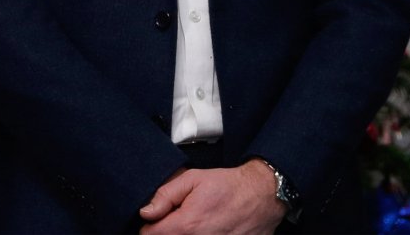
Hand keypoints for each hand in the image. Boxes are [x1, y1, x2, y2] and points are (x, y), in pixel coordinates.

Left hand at [140, 162, 284, 234]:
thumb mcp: (192, 179)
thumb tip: (146, 212)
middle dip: (166, 231)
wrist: (263, 196)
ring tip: (194, 224)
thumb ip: (165, 195)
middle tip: (176, 220)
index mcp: (187, 224)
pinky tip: (206, 230)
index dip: (149, 226)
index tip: (154, 220)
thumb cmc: (229, 186)